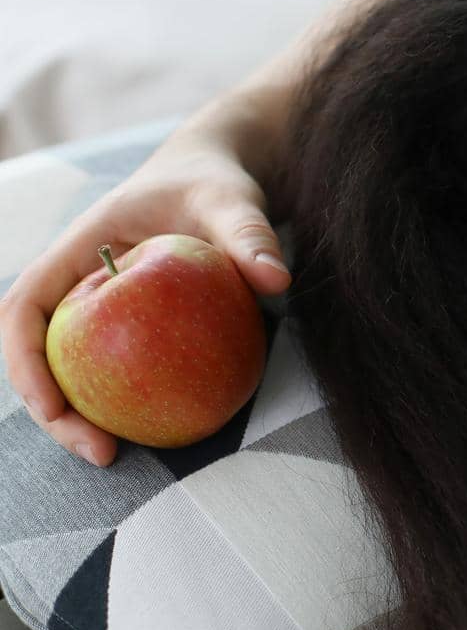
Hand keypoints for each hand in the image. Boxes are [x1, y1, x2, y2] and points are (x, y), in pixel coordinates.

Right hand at [0, 133, 290, 466]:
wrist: (219, 175)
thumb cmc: (214, 182)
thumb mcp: (230, 201)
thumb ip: (250, 235)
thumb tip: (277, 281)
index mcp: (77, 249)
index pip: (24, 307)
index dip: (25, 362)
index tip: (51, 407)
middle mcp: (77, 283)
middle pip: (41, 355)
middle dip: (56, 412)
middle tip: (102, 453)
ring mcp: (99, 308)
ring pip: (73, 370)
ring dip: (85, 416)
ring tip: (119, 454)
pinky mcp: (128, 326)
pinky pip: (119, 369)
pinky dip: (130, 400)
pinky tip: (162, 430)